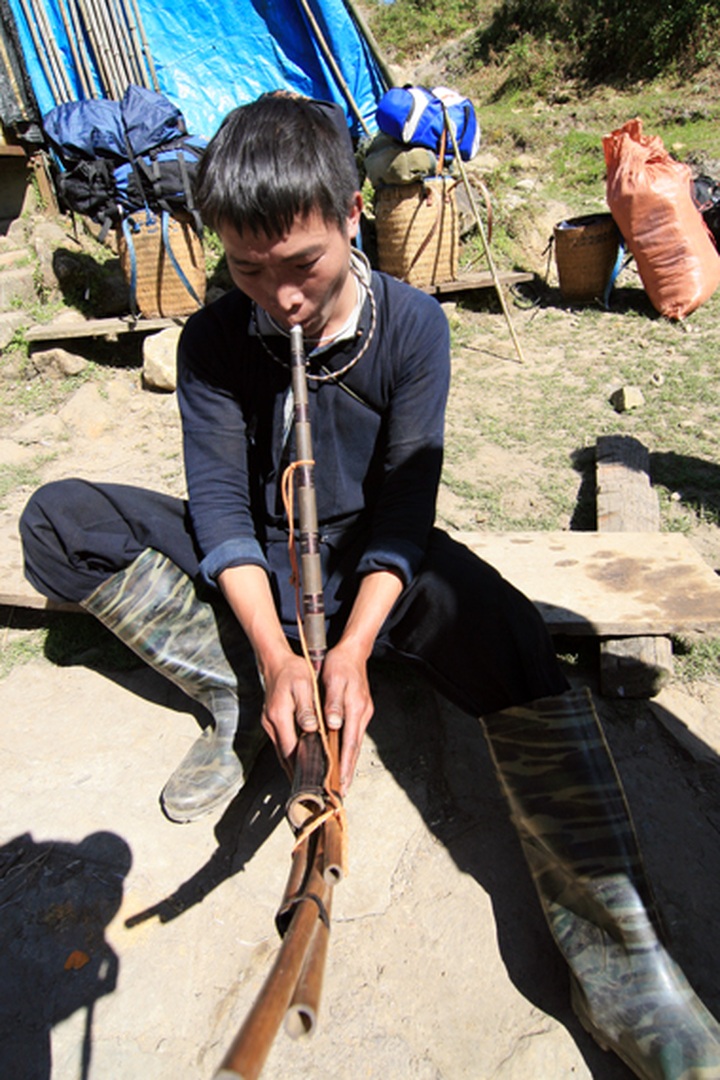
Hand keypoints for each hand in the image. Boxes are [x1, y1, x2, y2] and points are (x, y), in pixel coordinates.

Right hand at [260, 650, 319, 773]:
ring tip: (312, 783)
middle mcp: (271, 724)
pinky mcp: (272, 723)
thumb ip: (306, 709)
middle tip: (316, 790)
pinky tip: (303, 763)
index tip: (316, 781)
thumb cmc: (293, 671)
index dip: (304, 767)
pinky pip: (283, 745)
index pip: (292, 750)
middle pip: (285, 757)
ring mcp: (269, 725)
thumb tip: (311, 729)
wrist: (275, 661)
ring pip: (283, 753)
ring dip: (295, 768)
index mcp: (279, 716)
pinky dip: (293, 756)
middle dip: (300, 775)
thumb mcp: (304, 686)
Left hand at [321, 642, 373, 795]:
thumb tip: (334, 724)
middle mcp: (362, 713)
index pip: (349, 743)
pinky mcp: (360, 710)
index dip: (345, 764)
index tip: (341, 782)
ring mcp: (363, 713)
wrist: (353, 651)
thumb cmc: (340, 664)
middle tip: (342, 791)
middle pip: (354, 748)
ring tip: (341, 780)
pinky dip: (348, 748)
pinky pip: (353, 734)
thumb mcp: (333, 680)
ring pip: (354, 742)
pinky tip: (342, 756)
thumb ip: (334, 703)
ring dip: (348, 761)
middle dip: (349, 770)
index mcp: (355, 708)